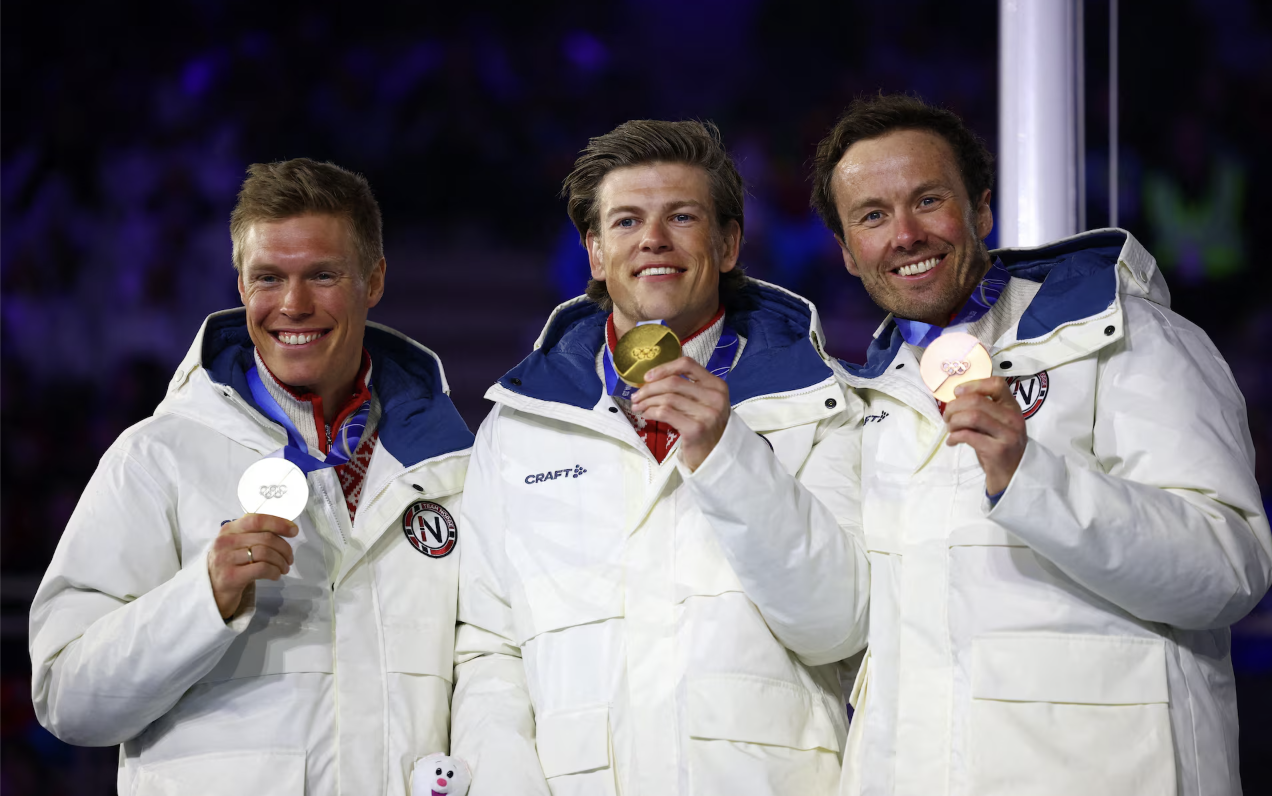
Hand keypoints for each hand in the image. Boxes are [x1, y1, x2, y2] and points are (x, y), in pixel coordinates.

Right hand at [207, 513, 297, 618]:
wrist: (209, 592)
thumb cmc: (228, 565)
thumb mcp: (235, 545)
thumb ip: (253, 534)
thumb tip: (284, 529)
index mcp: (228, 529)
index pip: (257, 520)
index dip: (279, 523)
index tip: (294, 531)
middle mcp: (225, 542)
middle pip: (265, 538)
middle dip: (284, 548)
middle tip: (289, 559)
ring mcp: (226, 559)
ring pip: (265, 553)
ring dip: (281, 562)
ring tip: (284, 568)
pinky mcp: (230, 577)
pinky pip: (262, 569)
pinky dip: (274, 571)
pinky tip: (275, 575)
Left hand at [631, 356, 730, 471]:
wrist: (714, 457)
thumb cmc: (705, 428)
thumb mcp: (704, 403)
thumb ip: (687, 389)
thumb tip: (652, 379)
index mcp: (717, 385)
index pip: (687, 365)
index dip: (664, 368)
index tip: (647, 377)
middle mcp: (715, 397)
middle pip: (674, 382)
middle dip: (649, 388)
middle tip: (636, 396)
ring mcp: (707, 413)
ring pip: (668, 398)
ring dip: (647, 401)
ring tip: (638, 406)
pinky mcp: (696, 428)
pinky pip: (666, 413)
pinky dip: (651, 412)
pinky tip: (646, 415)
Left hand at [944, 376, 1026, 494]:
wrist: (1012, 476)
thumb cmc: (999, 446)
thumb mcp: (997, 424)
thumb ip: (983, 410)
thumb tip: (956, 398)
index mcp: (1012, 407)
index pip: (996, 384)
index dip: (973, 385)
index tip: (957, 393)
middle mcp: (1013, 418)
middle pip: (977, 400)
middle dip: (954, 406)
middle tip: (947, 416)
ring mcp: (1007, 435)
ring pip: (972, 416)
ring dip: (954, 421)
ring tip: (950, 428)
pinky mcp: (997, 450)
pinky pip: (968, 436)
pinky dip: (954, 436)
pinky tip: (952, 441)